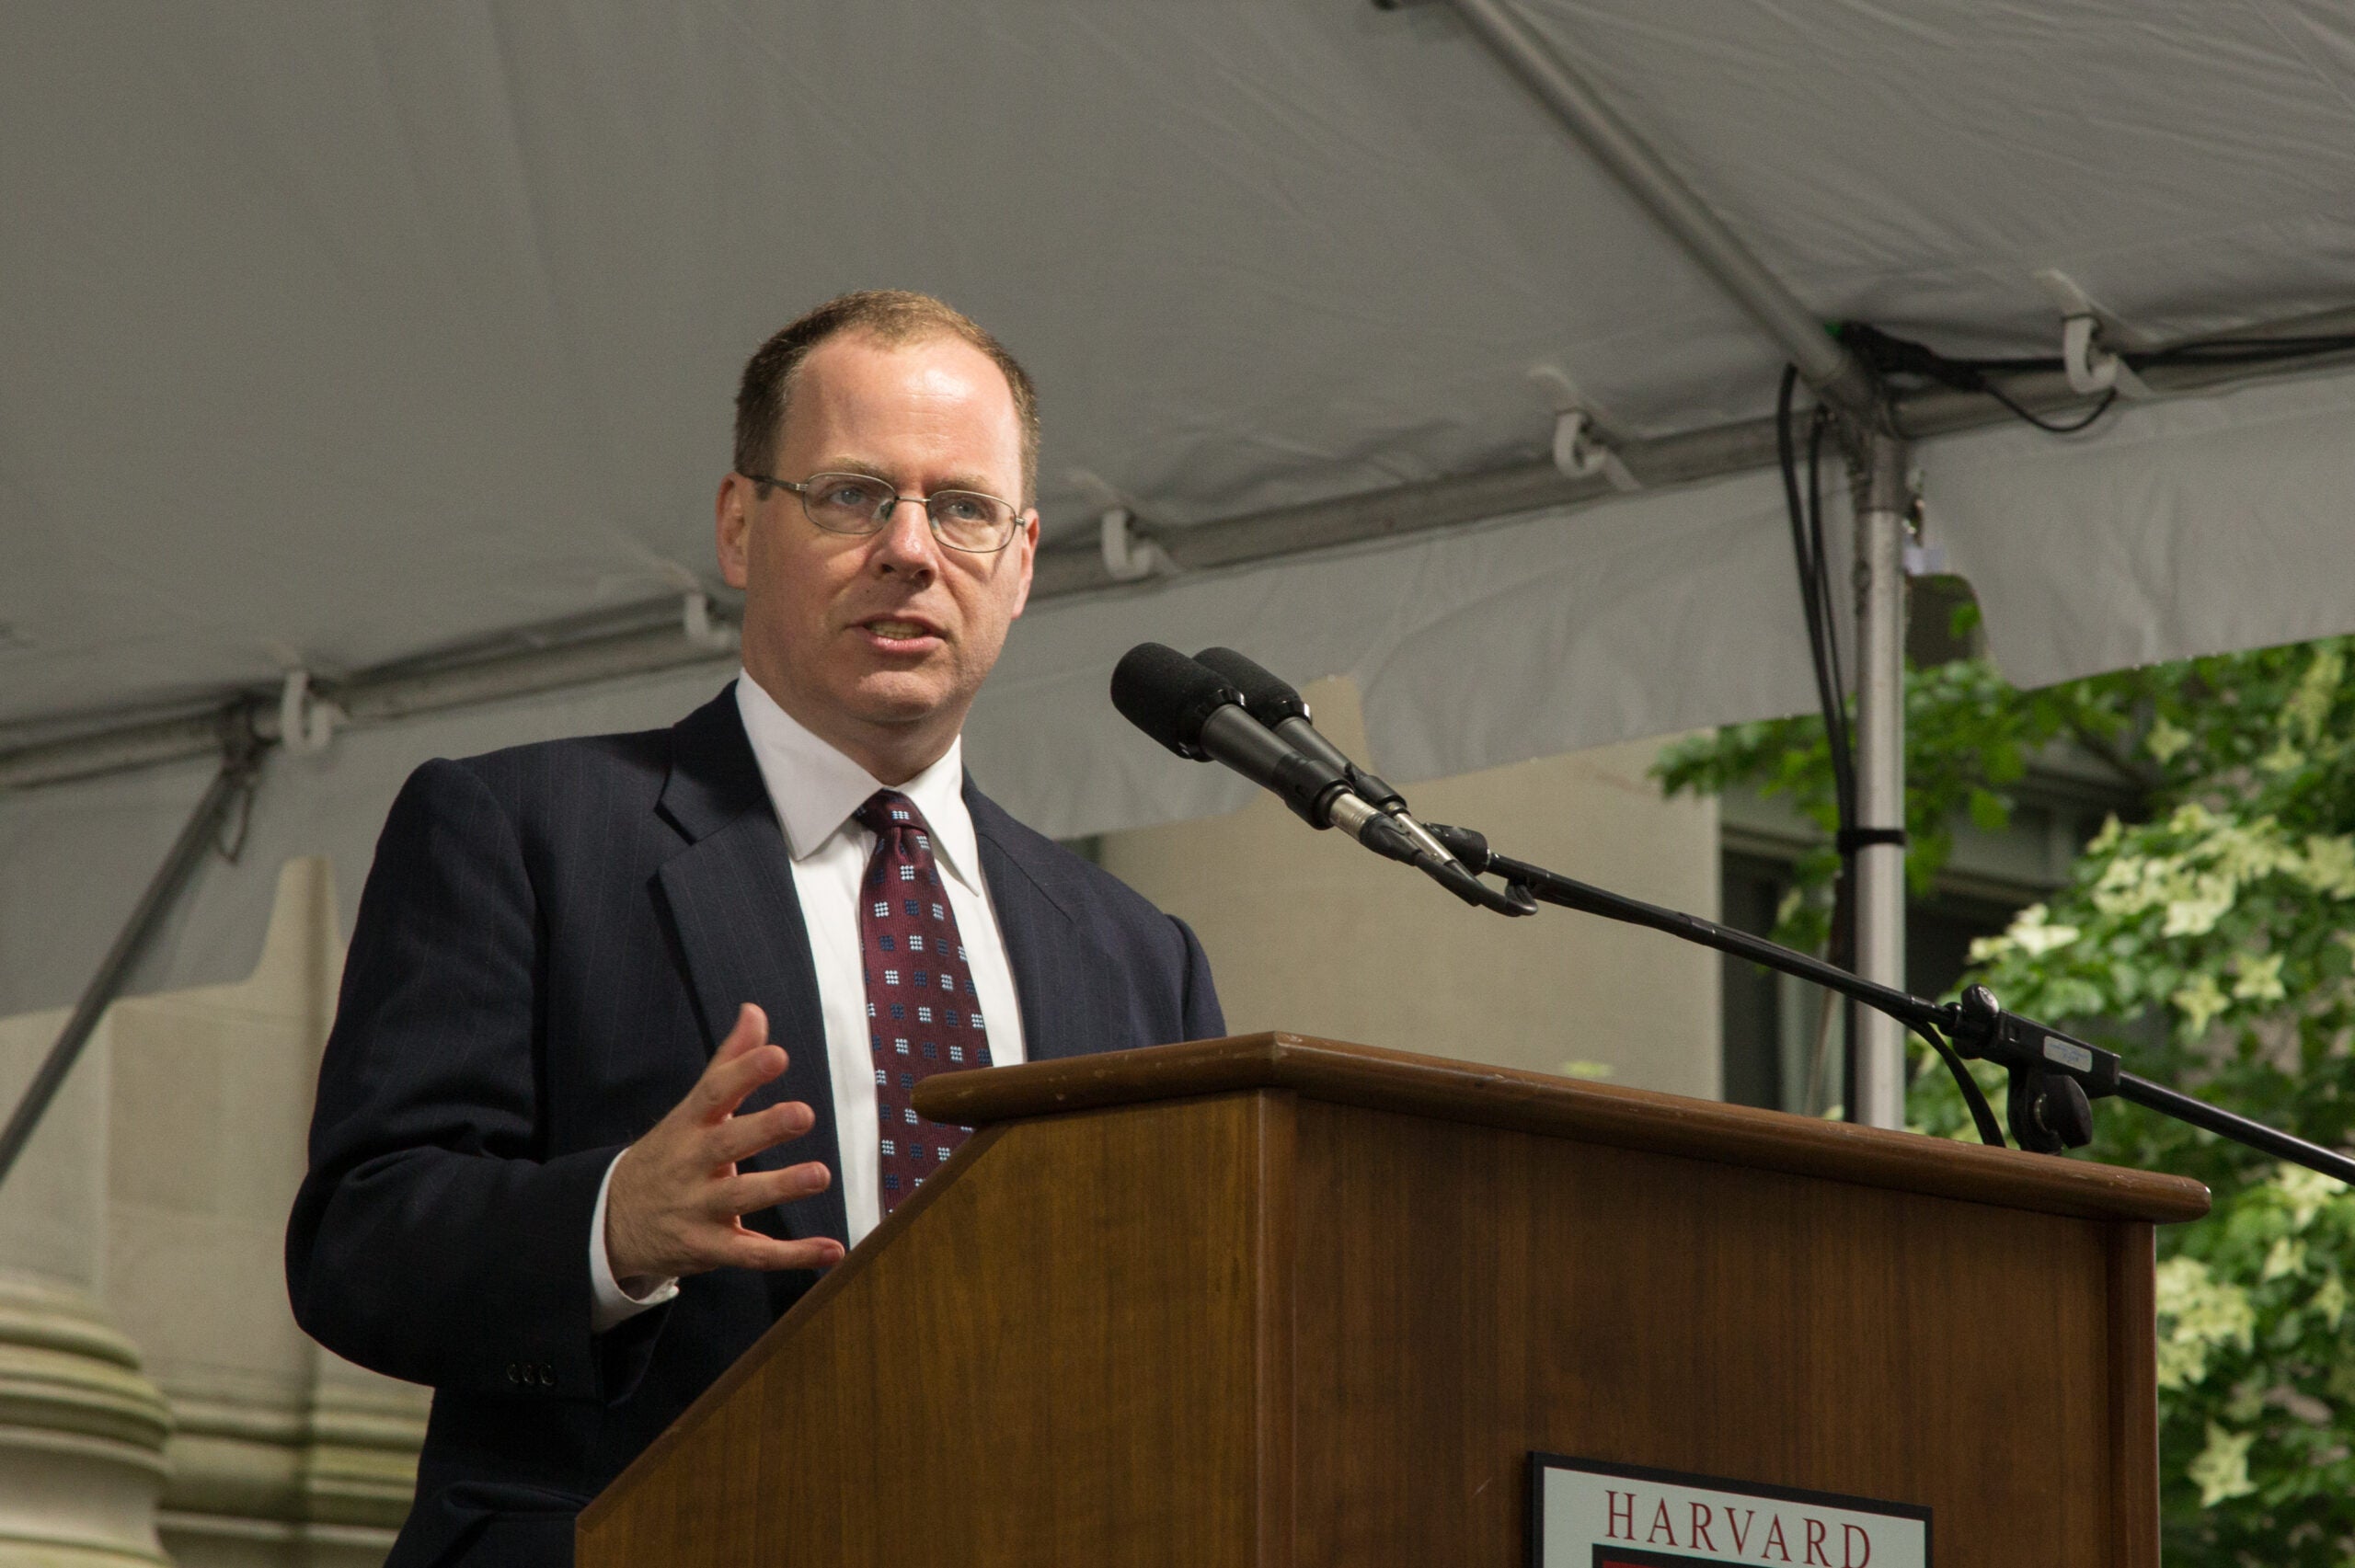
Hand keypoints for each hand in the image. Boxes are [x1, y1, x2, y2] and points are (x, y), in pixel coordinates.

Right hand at [604, 1003, 846, 1280]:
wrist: (611, 1222)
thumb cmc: (667, 1155)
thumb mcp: (690, 1111)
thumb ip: (729, 1063)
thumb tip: (755, 1011)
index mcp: (688, 1125)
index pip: (713, 1093)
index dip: (744, 1072)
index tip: (776, 1054)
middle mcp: (691, 1165)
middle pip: (726, 1144)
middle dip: (764, 1129)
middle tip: (803, 1113)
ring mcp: (698, 1208)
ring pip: (741, 1199)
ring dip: (781, 1187)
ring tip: (819, 1175)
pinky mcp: (709, 1248)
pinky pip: (753, 1254)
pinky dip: (794, 1255)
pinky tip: (832, 1250)